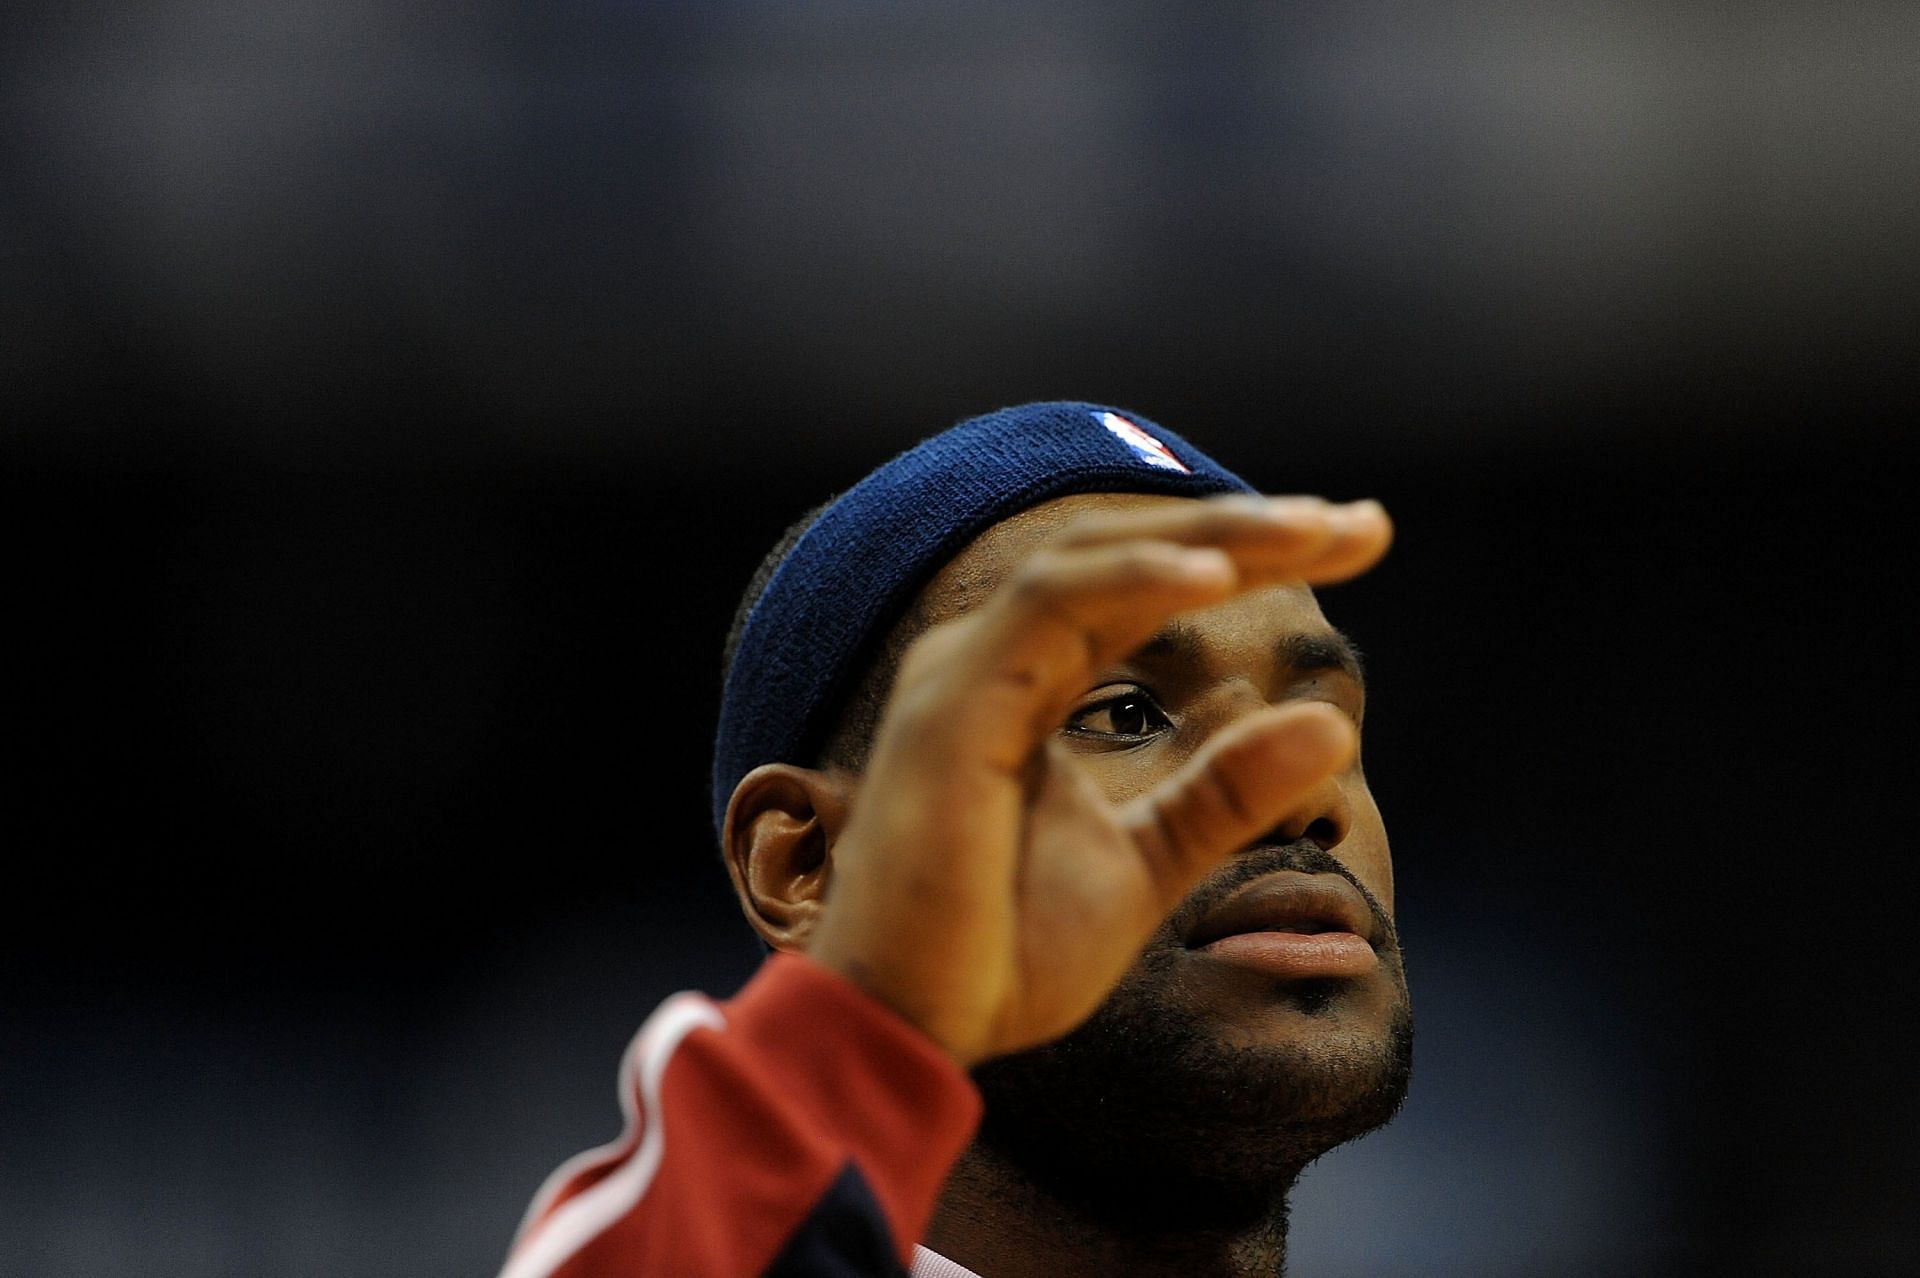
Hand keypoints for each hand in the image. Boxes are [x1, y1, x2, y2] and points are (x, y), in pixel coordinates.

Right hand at [807, 496, 1392, 1066]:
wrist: (915, 1030)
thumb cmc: (1005, 949)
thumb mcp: (1149, 861)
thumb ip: (1226, 792)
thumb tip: (1332, 726)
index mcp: (1027, 681)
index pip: (1144, 588)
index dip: (1251, 554)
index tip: (1359, 542)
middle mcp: (991, 658)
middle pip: (1125, 551)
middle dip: (1245, 527)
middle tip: (1357, 523)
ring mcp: (965, 673)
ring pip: (1088, 557)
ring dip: (1205, 536)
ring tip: (1306, 530)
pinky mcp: (952, 706)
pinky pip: (1050, 609)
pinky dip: (1134, 580)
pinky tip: (1214, 575)